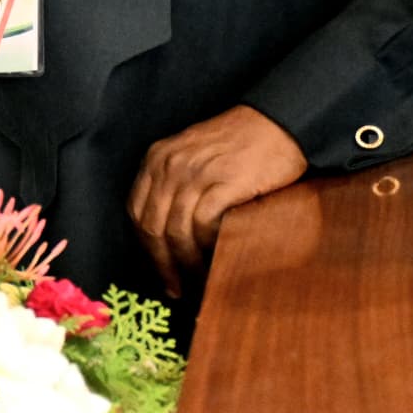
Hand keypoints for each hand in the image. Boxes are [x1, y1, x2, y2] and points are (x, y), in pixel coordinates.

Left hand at [128, 104, 307, 294]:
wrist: (276, 124)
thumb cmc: (239, 145)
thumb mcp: (192, 157)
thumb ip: (176, 185)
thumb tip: (171, 235)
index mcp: (156, 159)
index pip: (136, 211)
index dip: (145, 247)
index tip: (159, 272)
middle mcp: (168, 164)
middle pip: (151, 225)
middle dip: (161, 263)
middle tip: (176, 288)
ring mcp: (194, 173)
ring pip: (176, 230)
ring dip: (185, 262)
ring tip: (198, 281)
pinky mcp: (223, 183)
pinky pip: (204, 223)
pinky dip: (207, 247)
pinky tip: (216, 261)